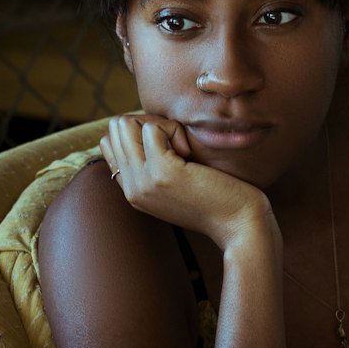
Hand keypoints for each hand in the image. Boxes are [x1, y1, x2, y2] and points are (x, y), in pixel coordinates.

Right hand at [101, 114, 275, 250]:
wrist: (239, 225)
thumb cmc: (218, 198)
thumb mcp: (179, 184)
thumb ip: (157, 165)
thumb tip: (147, 127)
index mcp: (133, 191)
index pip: (109, 143)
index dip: (139, 132)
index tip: (170, 147)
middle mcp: (131, 188)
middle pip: (115, 128)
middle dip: (148, 123)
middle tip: (179, 144)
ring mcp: (143, 181)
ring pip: (126, 124)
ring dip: (160, 125)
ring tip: (184, 148)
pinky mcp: (161, 172)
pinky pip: (151, 127)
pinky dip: (174, 129)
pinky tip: (190, 153)